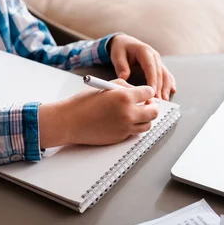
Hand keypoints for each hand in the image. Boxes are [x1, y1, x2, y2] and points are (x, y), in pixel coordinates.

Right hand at [38, 80, 159, 147]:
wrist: (69, 122)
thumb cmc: (83, 103)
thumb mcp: (105, 87)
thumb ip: (123, 86)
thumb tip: (136, 91)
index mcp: (124, 97)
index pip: (149, 93)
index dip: (148, 91)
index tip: (145, 92)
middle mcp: (128, 113)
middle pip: (154, 112)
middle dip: (152, 106)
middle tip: (147, 104)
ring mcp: (125, 128)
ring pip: (147, 125)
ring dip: (145, 118)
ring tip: (137, 113)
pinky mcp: (120, 138)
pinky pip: (134, 132)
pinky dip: (133, 126)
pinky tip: (124, 121)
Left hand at [109, 34, 175, 99]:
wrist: (125, 42)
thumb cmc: (121, 48)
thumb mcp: (117, 55)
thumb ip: (121, 66)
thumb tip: (124, 77)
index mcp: (144, 51)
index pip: (150, 67)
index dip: (152, 79)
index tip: (152, 91)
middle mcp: (154, 55)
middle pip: (159, 73)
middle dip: (159, 87)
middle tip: (158, 100)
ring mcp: (158, 61)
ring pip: (165, 75)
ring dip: (166, 87)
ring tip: (164, 99)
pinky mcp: (159, 66)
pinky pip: (166, 74)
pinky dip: (170, 83)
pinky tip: (172, 91)